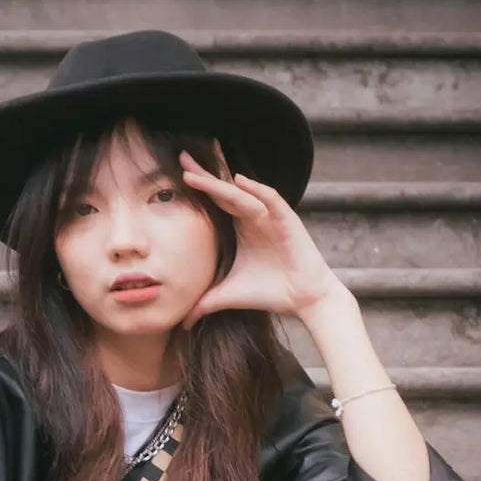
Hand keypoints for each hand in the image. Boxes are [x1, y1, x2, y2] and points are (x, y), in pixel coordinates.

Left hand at [178, 142, 343, 326]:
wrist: (303, 300)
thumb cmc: (269, 292)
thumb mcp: (228, 296)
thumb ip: (204, 303)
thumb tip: (180, 323)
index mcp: (240, 227)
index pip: (215, 201)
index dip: (198, 187)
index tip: (177, 174)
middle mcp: (253, 216)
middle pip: (224, 190)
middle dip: (204, 174)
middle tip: (182, 157)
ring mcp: (270, 216)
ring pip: (241, 194)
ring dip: (219, 182)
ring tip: (196, 174)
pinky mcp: (287, 221)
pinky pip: (271, 200)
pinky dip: (257, 190)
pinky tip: (240, 181)